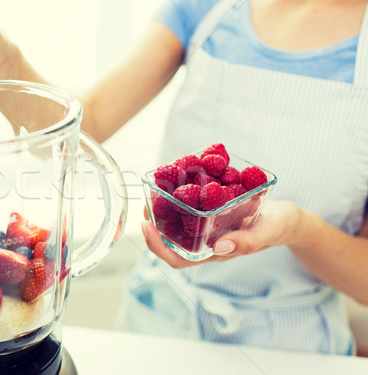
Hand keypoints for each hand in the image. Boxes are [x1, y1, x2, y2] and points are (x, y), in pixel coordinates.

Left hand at [141, 199, 301, 268]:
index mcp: (212, 252)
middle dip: (154, 221)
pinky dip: (182, 191)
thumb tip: (219, 247)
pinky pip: (190, 203)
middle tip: (144, 201)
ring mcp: (206, 226)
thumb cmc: (279, 228)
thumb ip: (247, 242)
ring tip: (155, 187)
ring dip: (164, 206)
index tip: (145, 225)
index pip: (176, 258)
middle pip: (170, 237)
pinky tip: (177, 176)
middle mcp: (204, 240)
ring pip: (177, 220)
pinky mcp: (211, 210)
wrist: (287, 216)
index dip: (157, 246)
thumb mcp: (266, 233)